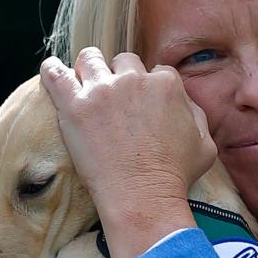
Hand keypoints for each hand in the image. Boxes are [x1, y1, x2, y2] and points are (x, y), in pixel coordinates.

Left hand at [40, 48, 216, 257]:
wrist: (143, 198)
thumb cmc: (175, 176)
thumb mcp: (206, 145)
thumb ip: (197, 115)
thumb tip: (184, 103)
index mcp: (166, 84)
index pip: (155, 71)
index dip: (148, 87)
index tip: (141, 103)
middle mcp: (134, 80)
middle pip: (123, 62)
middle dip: (119, 75)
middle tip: (113, 98)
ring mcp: (102, 91)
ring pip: (89, 59)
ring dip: (88, 68)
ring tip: (83, 81)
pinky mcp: (75, 106)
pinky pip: (55, 75)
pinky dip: (52, 70)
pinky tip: (51, 70)